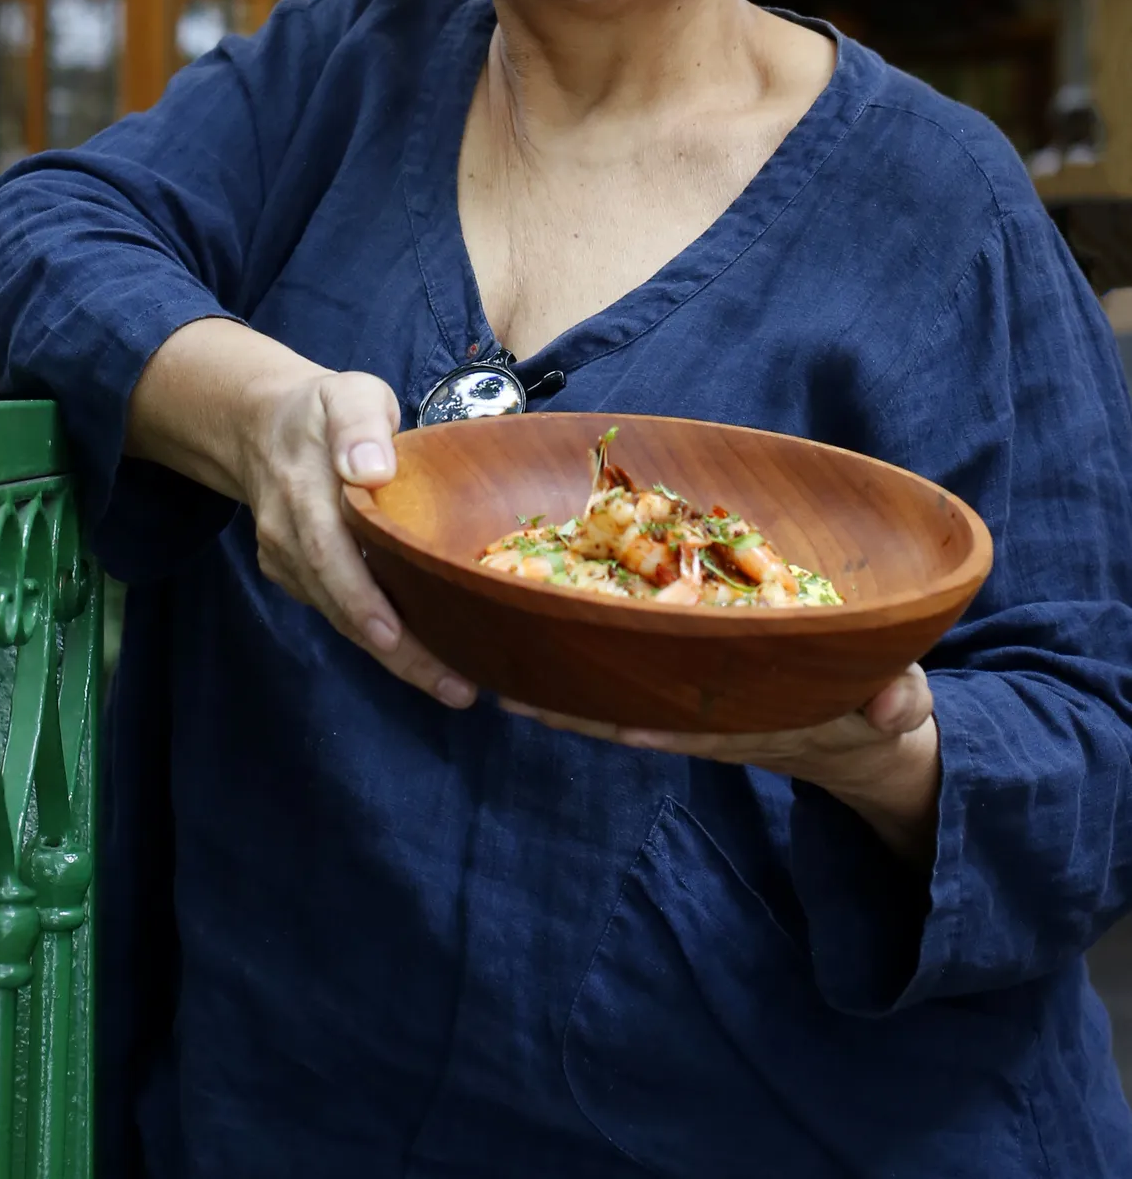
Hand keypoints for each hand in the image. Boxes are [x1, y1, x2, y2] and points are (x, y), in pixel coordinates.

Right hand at [127, 322, 475, 710]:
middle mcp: (289, 533)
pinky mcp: (293, 575)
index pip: (329, 552)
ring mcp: (287, 560)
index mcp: (304, 488)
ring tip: (453, 684)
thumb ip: (359, 424)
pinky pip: (336, 611)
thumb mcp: (348, 394)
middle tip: (455, 686)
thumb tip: (371, 468)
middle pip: (339, 603)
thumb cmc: (323, 410)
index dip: (361, 599)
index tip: (397, 634)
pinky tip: (423, 655)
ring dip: (395, 657)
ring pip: (339, 617)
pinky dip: (378, 636)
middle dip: (396, 651)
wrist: (261, 425)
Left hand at [501, 666, 939, 863]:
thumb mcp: (901, 709)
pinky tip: (535, 665)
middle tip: (516, 697)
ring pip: (622, 702)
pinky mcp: (689, 695)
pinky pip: (629, 686)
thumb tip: (891, 707)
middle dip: (582, 710)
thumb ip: (899, 700)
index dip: (659, 724)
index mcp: (766, 720)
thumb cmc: (880, 714)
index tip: (615, 722)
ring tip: (502, 685)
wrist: (866, 740)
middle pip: (639, 715)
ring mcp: (698, 712)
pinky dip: (586, 678)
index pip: (702, 726)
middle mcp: (718, 722)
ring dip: (567, 699)